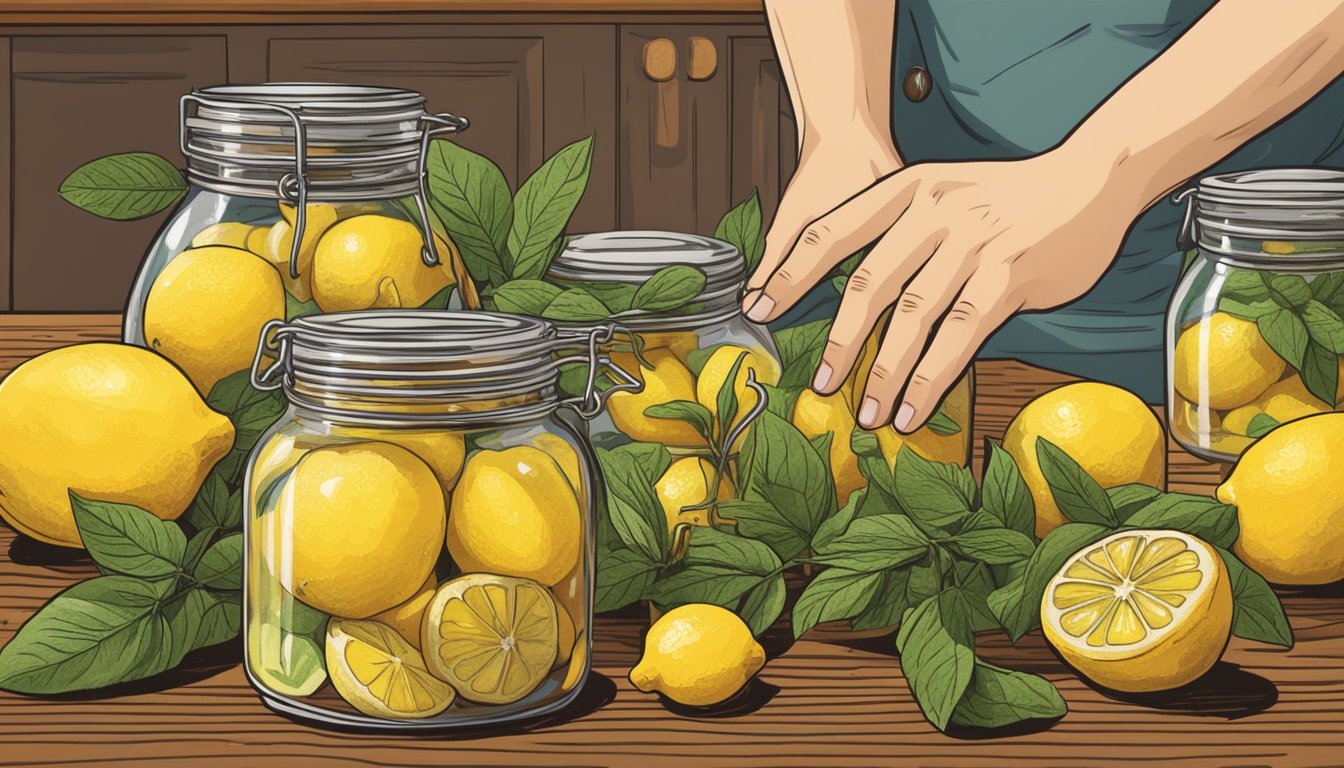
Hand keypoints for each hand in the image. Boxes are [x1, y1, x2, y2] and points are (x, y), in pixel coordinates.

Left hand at [743, 147, 1137, 432]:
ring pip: (914, 317)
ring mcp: (974, 242)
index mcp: (907, 189)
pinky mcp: (1010, 275)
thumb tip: (850, 296)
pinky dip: (933, 378)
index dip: (791, 274)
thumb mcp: (943, 192)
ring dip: (886, 371)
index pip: (832, 231)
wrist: (1090, 178)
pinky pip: (960, 335)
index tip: (759, 310)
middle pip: (869, 284)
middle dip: (841, 342)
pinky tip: (913, 407)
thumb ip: (899, 232)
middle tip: (821, 385)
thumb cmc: (1007, 197)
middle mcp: (934, 211)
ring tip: (868, 413)